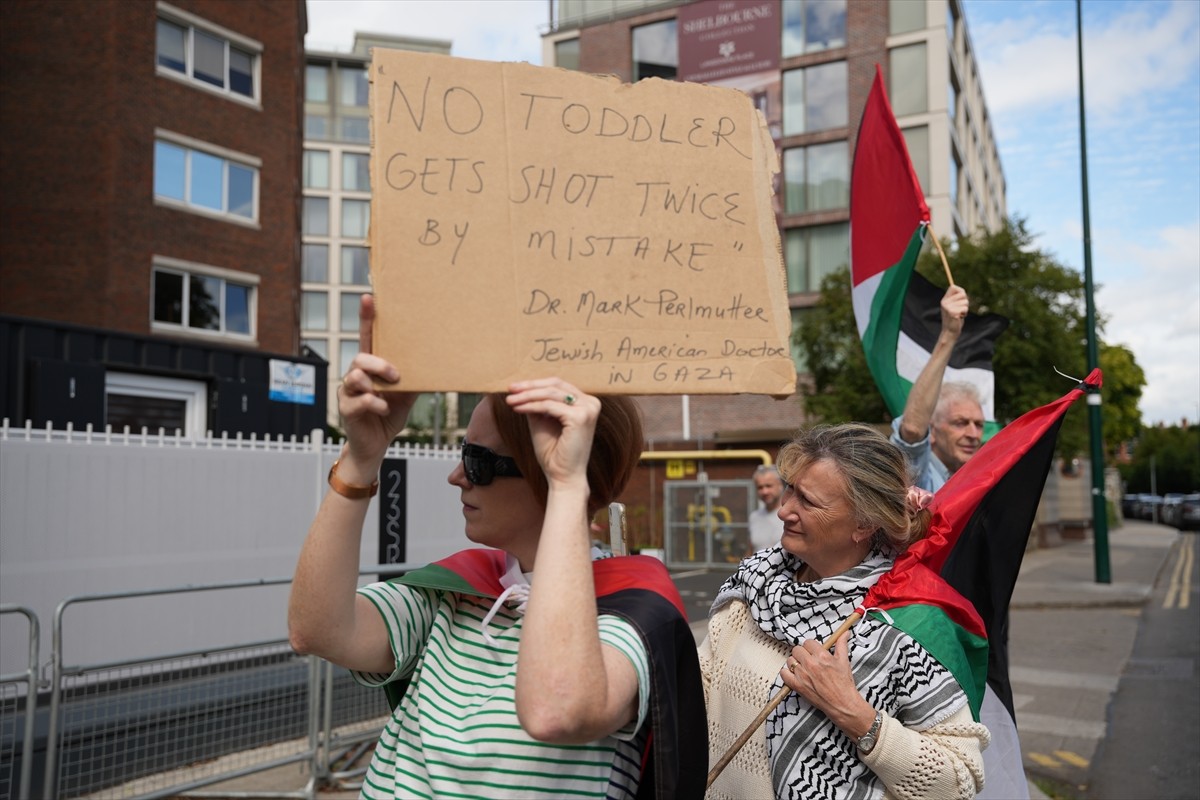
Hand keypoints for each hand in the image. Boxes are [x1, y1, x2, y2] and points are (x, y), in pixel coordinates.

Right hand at [338, 295, 417, 472]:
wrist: (376, 444)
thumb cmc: (388, 415)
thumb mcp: (407, 395)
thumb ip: (414, 379)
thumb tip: (437, 364)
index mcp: (371, 367)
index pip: (367, 337)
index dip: (366, 317)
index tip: (369, 298)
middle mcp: (355, 375)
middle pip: (360, 356)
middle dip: (378, 363)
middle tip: (396, 375)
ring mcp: (348, 392)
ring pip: (354, 376)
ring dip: (375, 384)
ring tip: (389, 395)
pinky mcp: (346, 409)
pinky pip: (358, 400)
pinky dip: (376, 404)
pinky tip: (384, 410)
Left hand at [505, 378, 596, 492]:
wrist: (563, 477)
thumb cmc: (555, 454)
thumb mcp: (543, 422)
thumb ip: (537, 404)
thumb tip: (521, 388)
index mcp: (585, 403)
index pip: (558, 385)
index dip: (535, 383)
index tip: (514, 387)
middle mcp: (591, 404)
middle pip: (556, 384)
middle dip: (530, 386)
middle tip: (510, 389)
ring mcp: (588, 410)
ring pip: (551, 394)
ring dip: (527, 395)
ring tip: (511, 400)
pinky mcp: (580, 418)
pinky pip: (549, 406)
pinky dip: (531, 406)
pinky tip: (518, 409)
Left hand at [780, 632, 874, 734]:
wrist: (843, 704)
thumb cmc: (844, 684)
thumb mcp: (844, 661)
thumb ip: (841, 644)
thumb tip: (844, 633)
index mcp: (822, 656)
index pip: (808, 642)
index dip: (811, 647)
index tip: (813, 651)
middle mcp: (811, 664)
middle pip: (797, 649)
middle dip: (802, 653)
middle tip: (808, 660)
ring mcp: (803, 675)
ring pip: (790, 660)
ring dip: (795, 663)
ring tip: (802, 668)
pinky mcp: (797, 686)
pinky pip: (784, 674)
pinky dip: (787, 674)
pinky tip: (794, 675)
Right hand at [940, 284, 968, 339]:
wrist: (950, 332)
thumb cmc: (954, 319)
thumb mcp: (953, 307)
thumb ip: (956, 300)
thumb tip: (963, 292)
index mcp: (944, 300)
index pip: (953, 287)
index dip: (960, 291)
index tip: (962, 298)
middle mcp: (945, 302)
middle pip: (962, 293)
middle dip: (965, 301)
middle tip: (960, 309)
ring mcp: (948, 307)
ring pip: (965, 302)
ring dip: (965, 308)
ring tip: (959, 314)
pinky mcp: (952, 312)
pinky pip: (965, 308)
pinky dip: (965, 313)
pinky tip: (960, 317)